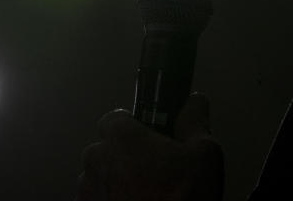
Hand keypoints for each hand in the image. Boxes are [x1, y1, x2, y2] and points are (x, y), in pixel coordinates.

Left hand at [77, 92, 223, 200]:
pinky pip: (96, 200)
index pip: (114, 117)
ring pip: (99, 176)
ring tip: (146, 195)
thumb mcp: (204, 155)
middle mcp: (97, 160)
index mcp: (122, 138)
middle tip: (153, 171)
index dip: (133, 125)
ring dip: (116, 181)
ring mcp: (88, 190)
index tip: (149, 137)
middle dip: (125, 156)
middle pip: (106, 147)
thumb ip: (195, 120)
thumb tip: (194, 101)